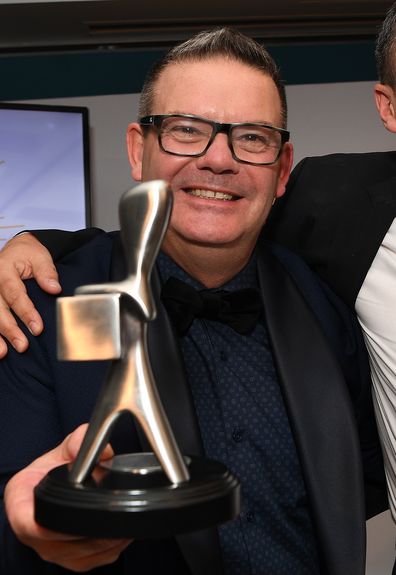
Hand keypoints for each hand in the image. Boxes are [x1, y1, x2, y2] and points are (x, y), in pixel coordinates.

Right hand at [0, 233, 60, 357]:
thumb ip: (47, 272)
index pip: (15, 294)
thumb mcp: (39, 256)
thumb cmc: (28, 255)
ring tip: (3, 353)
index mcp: (4, 270)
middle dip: (10, 329)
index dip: (26, 312)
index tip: (38, 328)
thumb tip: (54, 289)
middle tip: (23, 345)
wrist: (14, 249)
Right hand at [4, 424, 131, 571]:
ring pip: (84, 555)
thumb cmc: (53, 469)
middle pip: (64, 545)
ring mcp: (53, 551)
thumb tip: (104, 451)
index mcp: (20, 506)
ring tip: (122, 518)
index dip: (56, 525)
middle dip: (94, 529)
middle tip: (117, 511)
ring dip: (108, 540)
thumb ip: (80, 441)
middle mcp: (33, 534)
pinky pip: (96, 560)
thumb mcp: (64, 448)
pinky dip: (113, 547)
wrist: (52, 484)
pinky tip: (120, 529)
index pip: (32, 526)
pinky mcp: (73, 561)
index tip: (81, 513)